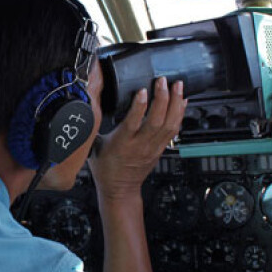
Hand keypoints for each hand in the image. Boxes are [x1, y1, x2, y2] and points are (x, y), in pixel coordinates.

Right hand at [88, 77, 186, 202]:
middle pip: (156, 121)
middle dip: (162, 98)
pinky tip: (182, 101)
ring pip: (169, 124)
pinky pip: (173, 130)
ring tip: (177, 86)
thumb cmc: (106, 169)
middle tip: (163, 81)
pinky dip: (179, 114)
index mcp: (121, 144)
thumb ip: (95, 125)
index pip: (133, 123)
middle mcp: (139, 145)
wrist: (119, 190)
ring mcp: (152, 147)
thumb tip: (89, 105)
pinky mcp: (160, 149)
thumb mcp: (94, 145)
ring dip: (175, 103)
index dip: (139, 106)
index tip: (142, 90)